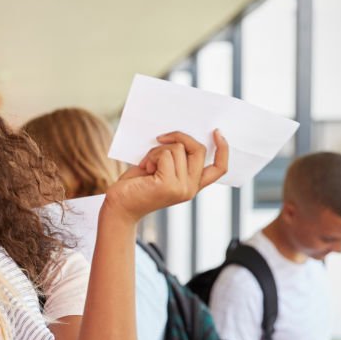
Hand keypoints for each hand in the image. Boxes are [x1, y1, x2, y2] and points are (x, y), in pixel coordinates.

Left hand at [104, 130, 228, 222]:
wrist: (118, 207)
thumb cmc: (136, 186)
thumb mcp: (161, 169)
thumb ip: (176, 158)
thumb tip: (180, 136)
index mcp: (192, 186)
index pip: (219, 169)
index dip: (222, 149)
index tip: (216, 132)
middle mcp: (190, 189)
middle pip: (198, 150)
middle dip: (179, 137)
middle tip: (160, 138)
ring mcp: (181, 188)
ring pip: (178, 149)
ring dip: (158, 150)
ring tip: (147, 164)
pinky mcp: (168, 185)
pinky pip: (165, 155)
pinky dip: (152, 156)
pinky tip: (144, 168)